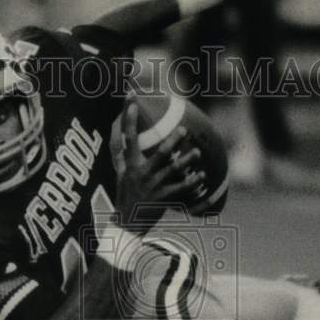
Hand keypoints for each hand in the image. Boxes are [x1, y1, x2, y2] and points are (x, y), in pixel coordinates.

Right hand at [114, 95, 203, 233]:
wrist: (128, 222)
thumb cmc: (125, 194)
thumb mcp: (120, 173)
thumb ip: (121, 154)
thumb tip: (118, 135)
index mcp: (129, 164)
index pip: (128, 136)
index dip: (128, 116)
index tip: (131, 97)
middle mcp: (141, 173)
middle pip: (160, 153)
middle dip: (173, 140)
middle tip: (184, 130)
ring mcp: (153, 187)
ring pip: (173, 170)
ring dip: (187, 160)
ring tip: (197, 153)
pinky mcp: (163, 199)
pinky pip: (180, 189)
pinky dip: (192, 182)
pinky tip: (201, 175)